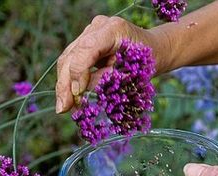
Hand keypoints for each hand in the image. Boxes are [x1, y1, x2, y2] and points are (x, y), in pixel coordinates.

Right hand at [55, 16, 169, 112]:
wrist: (154, 49)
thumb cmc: (146, 63)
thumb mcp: (131, 74)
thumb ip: (106, 80)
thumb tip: (81, 94)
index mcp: (113, 29)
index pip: (86, 49)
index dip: (78, 73)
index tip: (77, 96)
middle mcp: (98, 26)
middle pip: (72, 54)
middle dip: (65, 84)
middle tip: (63, 108)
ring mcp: (90, 31)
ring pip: (67, 58)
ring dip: (64, 84)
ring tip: (64, 106)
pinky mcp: (86, 40)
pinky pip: (72, 60)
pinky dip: (70, 79)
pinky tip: (69, 97)